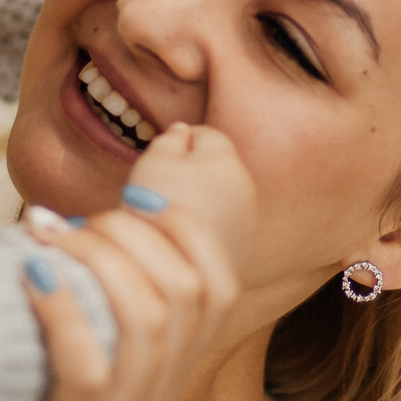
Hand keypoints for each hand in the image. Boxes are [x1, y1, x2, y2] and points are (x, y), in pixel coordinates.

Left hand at [0, 205, 237, 400]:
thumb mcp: (66, 371)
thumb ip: (83, 312)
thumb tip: (56, 223)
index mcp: (164, 379)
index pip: (219, 285)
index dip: (187, 227)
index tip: (131, 197)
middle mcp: (155, 400)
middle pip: (190, 291)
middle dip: (136, 233)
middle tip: (73, 221)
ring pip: (148, 320)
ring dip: (98, 260)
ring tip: (45, 235)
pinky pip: (90, 368)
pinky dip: (63, 310)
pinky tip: (30, 274)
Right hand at [119, 122, 256, 281]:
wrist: (174, 270)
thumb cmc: (158, 208)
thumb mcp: (153, 163)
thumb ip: (169, 140)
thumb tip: (182, 130)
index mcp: (225, 159)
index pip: (204, 133)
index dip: (178, 142)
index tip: (159, 160)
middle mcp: (245, 185)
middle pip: (216, 166)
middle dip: (192, 171)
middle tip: (161, 189)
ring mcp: (247, 218)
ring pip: (221, 197)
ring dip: (201, 200)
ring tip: (171, 217)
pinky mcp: (244, 246)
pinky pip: (224, 224)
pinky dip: (208, 225)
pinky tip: (184, 239)